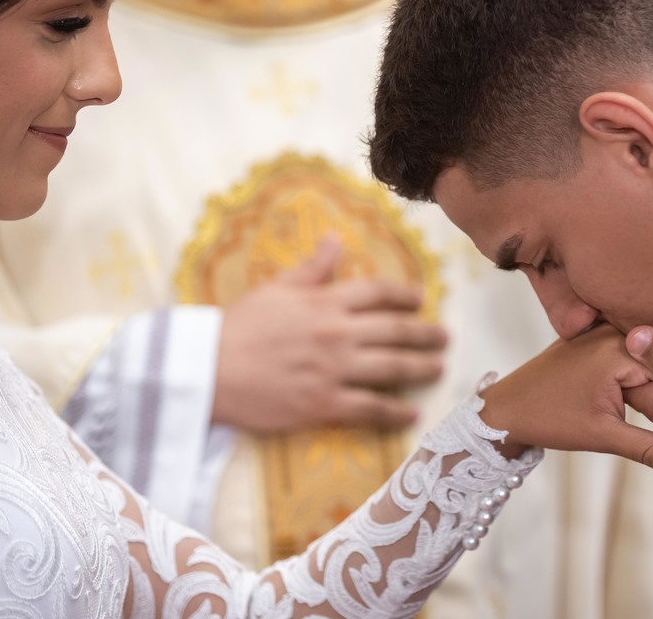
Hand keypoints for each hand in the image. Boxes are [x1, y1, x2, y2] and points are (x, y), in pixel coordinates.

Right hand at [211, 239, 446, 431]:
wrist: (208, 371)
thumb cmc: (239, 327)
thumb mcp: (276, 288)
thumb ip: (312, 267)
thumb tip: (335, 238)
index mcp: (326, 302)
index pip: (379, 293)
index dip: (405, 295)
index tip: (421, 299)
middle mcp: (338, 334)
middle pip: (396, 331)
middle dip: (425, 333)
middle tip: (444, 337)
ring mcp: (334, 370)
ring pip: (392, 368)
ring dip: (420, 368)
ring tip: (438, 368)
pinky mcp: (324, 404)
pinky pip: (370, 409)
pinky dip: (394, 413)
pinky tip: (411, 414)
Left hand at [477, 323, 652, 480]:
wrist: (508, 407)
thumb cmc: (550, 420)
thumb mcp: (604, 436)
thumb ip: (652, 450)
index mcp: (617, 350)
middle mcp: (611, 330)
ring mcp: (600, 327)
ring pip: (647, 347)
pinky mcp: (593, 332)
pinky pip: (628, 343)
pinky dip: (642, 358)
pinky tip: (652, 379)